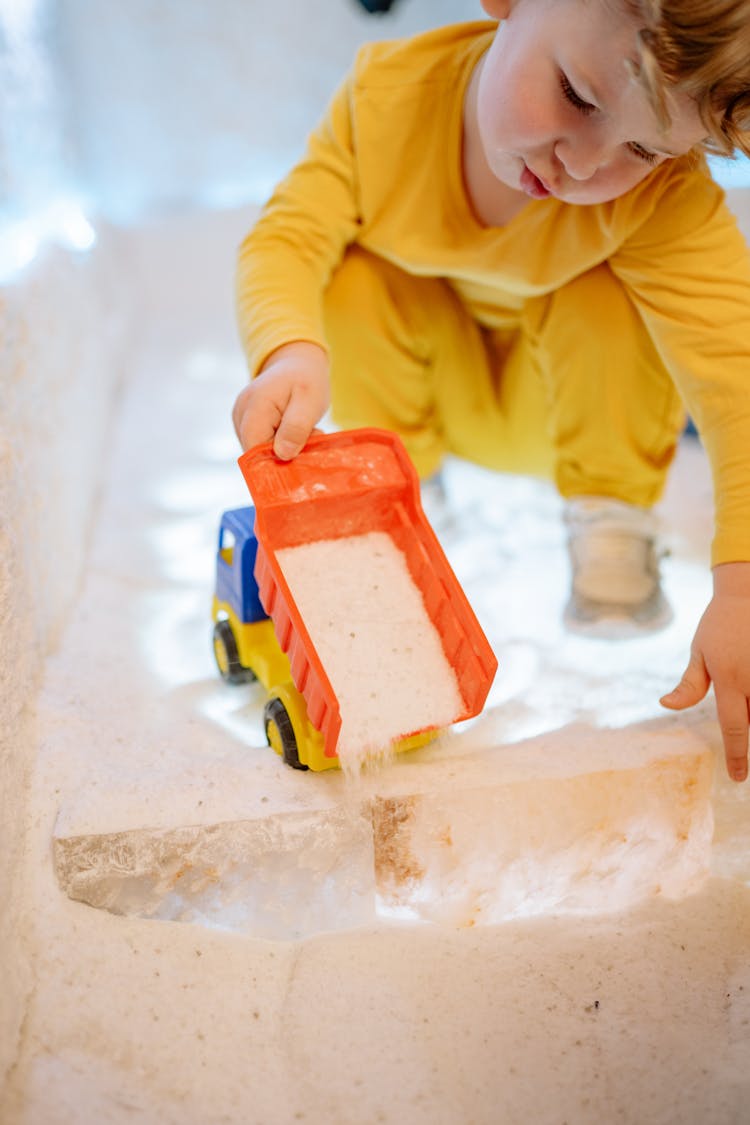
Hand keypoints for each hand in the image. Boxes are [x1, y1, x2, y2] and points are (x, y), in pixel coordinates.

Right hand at [232, 341, 329, 458]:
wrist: (296, 363)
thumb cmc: (305, 380)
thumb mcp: (310, 401)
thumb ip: (296, 428)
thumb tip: (283, 454)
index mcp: (254, 406)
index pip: (256, 450)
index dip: (278, 459)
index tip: (303, 448)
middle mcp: (240, 413)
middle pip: (255, 452)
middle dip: (283, 452)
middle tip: (310, 435)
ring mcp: (239, 418)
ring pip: (258, 450)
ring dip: (282, 447)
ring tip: (302, 429)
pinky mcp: (243, 423)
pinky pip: (259, 442)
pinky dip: (277, 442)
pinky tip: (291, 429)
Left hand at [661, 561, 749, 781]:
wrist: (746, 592)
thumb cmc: (719, 624)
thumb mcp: (699, 652)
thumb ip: (688, 685)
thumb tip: (666, 705)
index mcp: (729, 679)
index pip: (734, 728)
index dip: (737, 757)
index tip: (739, 777)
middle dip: (749, 720)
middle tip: (739, 693)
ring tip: (741, 681)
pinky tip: (747, 678)